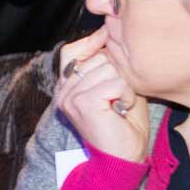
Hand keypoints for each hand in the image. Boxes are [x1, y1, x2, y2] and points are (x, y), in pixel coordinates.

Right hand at [53, 29, 147, 162]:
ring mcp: (70, 96)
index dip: (92, 44)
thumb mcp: (116, 85)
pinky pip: (115, 82)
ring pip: (108, 68)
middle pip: (97, 57)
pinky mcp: (82, 102)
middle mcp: (63, 90)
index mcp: (66, 86)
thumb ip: (109, 62)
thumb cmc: (124, 124)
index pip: (71, 50)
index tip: (111, 53)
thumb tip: (107, 32)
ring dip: (125, 86)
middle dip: (118, 73)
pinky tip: (122, 110)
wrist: (123, 158)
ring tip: (121, 105)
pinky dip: (127, 95)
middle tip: (119, 98)